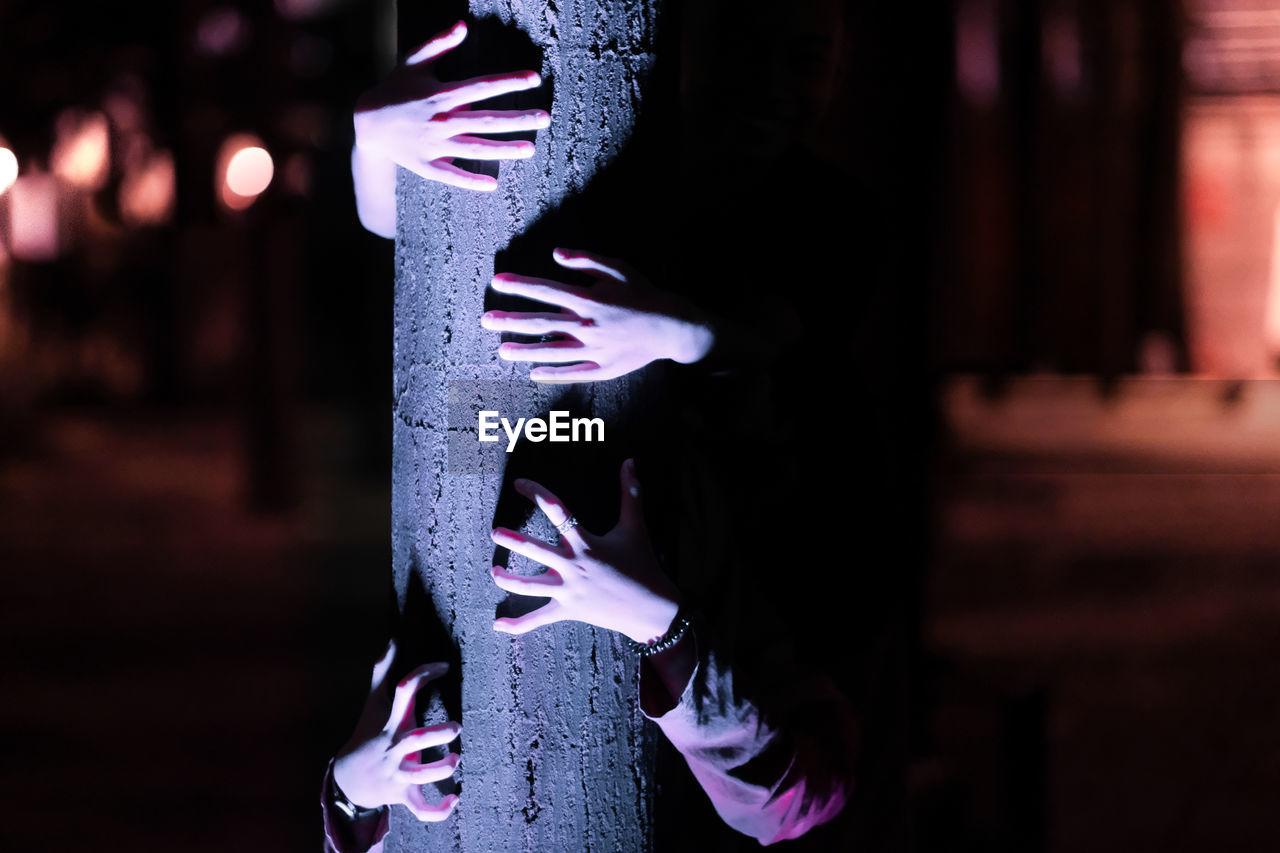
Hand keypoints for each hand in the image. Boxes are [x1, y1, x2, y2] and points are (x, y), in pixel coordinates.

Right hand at [332, 641, 461, 821]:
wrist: (348, 779)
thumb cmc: (369, 733)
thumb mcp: (373, 702)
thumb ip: (383, 671)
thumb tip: (392, 638)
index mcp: (392, 721)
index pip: (404, 691)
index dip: (423, 674)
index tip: (444, 666)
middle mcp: (395, 747)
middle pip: (413, 739)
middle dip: (436, 733)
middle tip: (457, 726)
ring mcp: (398, 774)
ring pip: (418, 777)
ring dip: (439, 770)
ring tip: (456, 760)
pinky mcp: (404, 796)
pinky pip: (420, 809)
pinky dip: (438, 810)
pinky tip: (455, 801)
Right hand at [354, 20, 548, 190]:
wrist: (366, 122)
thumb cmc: (395, 88)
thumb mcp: (413, 61)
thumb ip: (438, 43)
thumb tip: (463, 26)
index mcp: (441, 94)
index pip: (482, 86)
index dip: (509, 81)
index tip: (534, 78)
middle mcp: (442, 121)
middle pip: (487, 121)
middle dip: (518, 119)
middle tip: (545, 118)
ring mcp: (435, 145)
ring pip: (476, 149)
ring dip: (505, 150)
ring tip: (530, 149)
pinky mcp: (427, 165)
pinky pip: (453, 176)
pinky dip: (471, 181)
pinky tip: (493, 185)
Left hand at [483, 248, 714, 381]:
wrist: (672, 326)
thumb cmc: (643, 293)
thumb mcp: (618, 268)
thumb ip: (586, 261)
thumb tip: (556, 254)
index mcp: (589, 299)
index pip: (546, 291)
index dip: (520, 285)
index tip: (497, 282)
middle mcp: (587, 326)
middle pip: (541, 323)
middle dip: (511, 320)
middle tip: (485, 320)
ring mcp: (594, 349)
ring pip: (552, 351)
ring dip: (524, 350)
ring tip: (502, 350)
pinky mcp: (603, 367)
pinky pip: (572, 372)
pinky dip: (552, 373)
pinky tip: (533, 372)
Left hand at [490, 459, 680, 643]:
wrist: (650, 607)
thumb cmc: (642, 563)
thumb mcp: (634, 526)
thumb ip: (630, 492)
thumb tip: (630, 461)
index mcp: (585, 542)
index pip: (556, 510)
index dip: (536, 493)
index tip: (519, 484)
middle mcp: (572, 565)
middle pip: (534, 550)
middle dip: (512, 540)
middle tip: (495, 532)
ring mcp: (568, 591)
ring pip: (529, 586)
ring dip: (506, 579)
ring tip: (494, 570)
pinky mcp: (567, 610)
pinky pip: (537, 619)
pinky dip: (517, 624)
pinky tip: (497, 625)